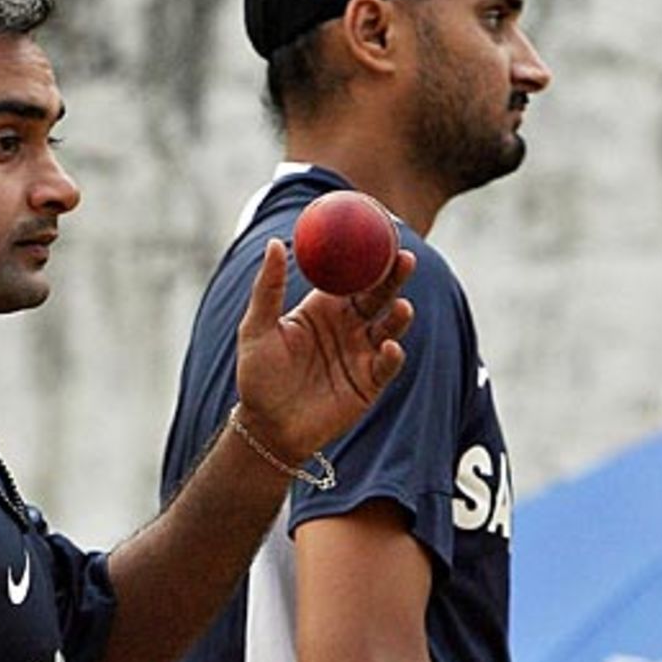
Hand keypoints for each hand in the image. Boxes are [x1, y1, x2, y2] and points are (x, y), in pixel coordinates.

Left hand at [232, 237, 414, 463]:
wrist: (267, 427)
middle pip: (378, 296)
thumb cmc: (257, 376)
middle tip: (405, 258)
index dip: (367, 256)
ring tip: (402, 307)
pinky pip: (386, 366)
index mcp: (323, 307)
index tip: (381, 234)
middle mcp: (348, 327)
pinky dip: (391, 356)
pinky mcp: (369, 384)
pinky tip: (389, 347)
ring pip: (388, 328)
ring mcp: (361, 354)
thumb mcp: (256, 328)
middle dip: (394, 277)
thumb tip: (274, 243)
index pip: (352, 276)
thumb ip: (269, 288)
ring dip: (398, 316)